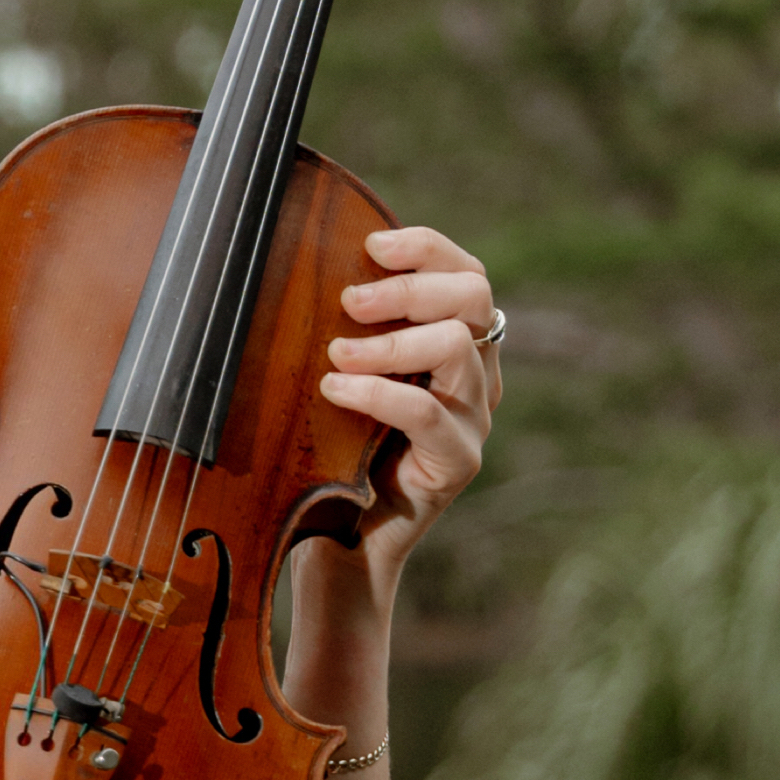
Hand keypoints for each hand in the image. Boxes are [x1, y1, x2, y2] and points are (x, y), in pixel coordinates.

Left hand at [316, 224, 499, 584]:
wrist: (339, 534)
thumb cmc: (328, 446)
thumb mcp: (336, 373)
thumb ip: (342, 327)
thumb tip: (302, 260)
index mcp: (454, 342)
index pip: (465, 272)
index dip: (425, 248)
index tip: (370, 244)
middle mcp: (476, 374)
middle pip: (473, 295)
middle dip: (406, 286)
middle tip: (347, 302)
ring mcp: (474, 417)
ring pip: (455, 345)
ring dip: (388, 339)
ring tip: (334, 353)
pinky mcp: (458, 460)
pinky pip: (428, 411)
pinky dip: (377, 392)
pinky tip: (334, 390)